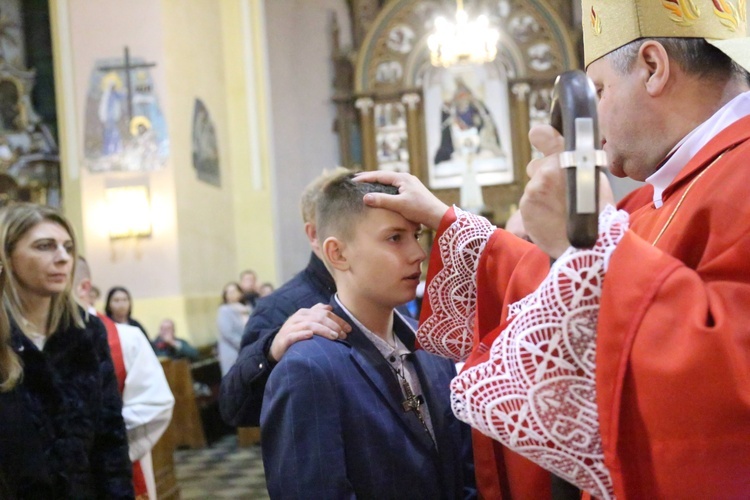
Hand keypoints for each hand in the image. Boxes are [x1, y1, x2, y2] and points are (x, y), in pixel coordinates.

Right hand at [268, 303, 351, 361]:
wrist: (277, 346)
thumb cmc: (295, 334)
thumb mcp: (306, 322)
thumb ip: (317, 313)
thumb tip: (329, 307)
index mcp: (305, 312)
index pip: (325, 313)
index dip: (338, 320)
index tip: (349, 329)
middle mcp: (298, 317)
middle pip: (319, 318)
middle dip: (333, 325)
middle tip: (343, 335)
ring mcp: (291, 327)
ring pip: (309, 325)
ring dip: (323, 330)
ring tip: (334, 336)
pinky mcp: (285, 338)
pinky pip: (294, 335)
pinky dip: (303, 334)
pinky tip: (311, 336)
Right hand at [355, 171, 448, 229]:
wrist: (438, 216)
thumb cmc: (420, 209)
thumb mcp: (399, 205)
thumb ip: (382, 200)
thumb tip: (365, 198)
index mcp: (402, 178)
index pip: (379, 175)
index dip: (366, 177)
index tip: (353, 180)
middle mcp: (406, 178)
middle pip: (384, 176)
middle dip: (370, 178)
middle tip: (356, 181)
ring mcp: (409, 185)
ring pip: (389, 182)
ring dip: (377, 184)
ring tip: (366, 186)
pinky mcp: (411, 192)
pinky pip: (394, 188)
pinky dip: (385, 190)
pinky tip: (381, 195)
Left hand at [521, 125, 615, 258]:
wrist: (590, 243)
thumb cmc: (598, 211)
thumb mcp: (594, 177)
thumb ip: (574, 161)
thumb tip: (558, 151)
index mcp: (567, 157)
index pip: (544, 135)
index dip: (540, 135)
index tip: (537, 135)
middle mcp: (547, 169)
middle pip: (535, 166)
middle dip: (543, 176)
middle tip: (559, 192)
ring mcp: (534, 187)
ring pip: (533, 186)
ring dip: (541, 195)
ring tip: (558, 210)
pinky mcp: (526, 205)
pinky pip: (528, 202)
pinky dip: (536, 209)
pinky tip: (551, 218)